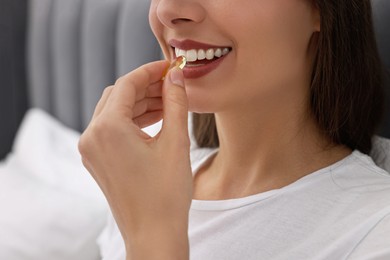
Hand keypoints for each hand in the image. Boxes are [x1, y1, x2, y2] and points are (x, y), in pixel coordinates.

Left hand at [78, 60, 191, 258]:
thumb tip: (175, 78)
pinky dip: (132, 121)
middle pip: (118, 96)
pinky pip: (112, 129)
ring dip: (140, 104)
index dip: (150, 71)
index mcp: (107, 129)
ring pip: (114, 112)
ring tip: (168, 101)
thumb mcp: (176, 142)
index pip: (127, 84)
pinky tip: (156, 119)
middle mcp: (91, 137)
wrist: (153, 234)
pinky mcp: (97, 160)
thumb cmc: (165, 195)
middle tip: (171, 84)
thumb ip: (175, 103)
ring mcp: (91, 150)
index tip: (169, 66)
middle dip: (145, 87)